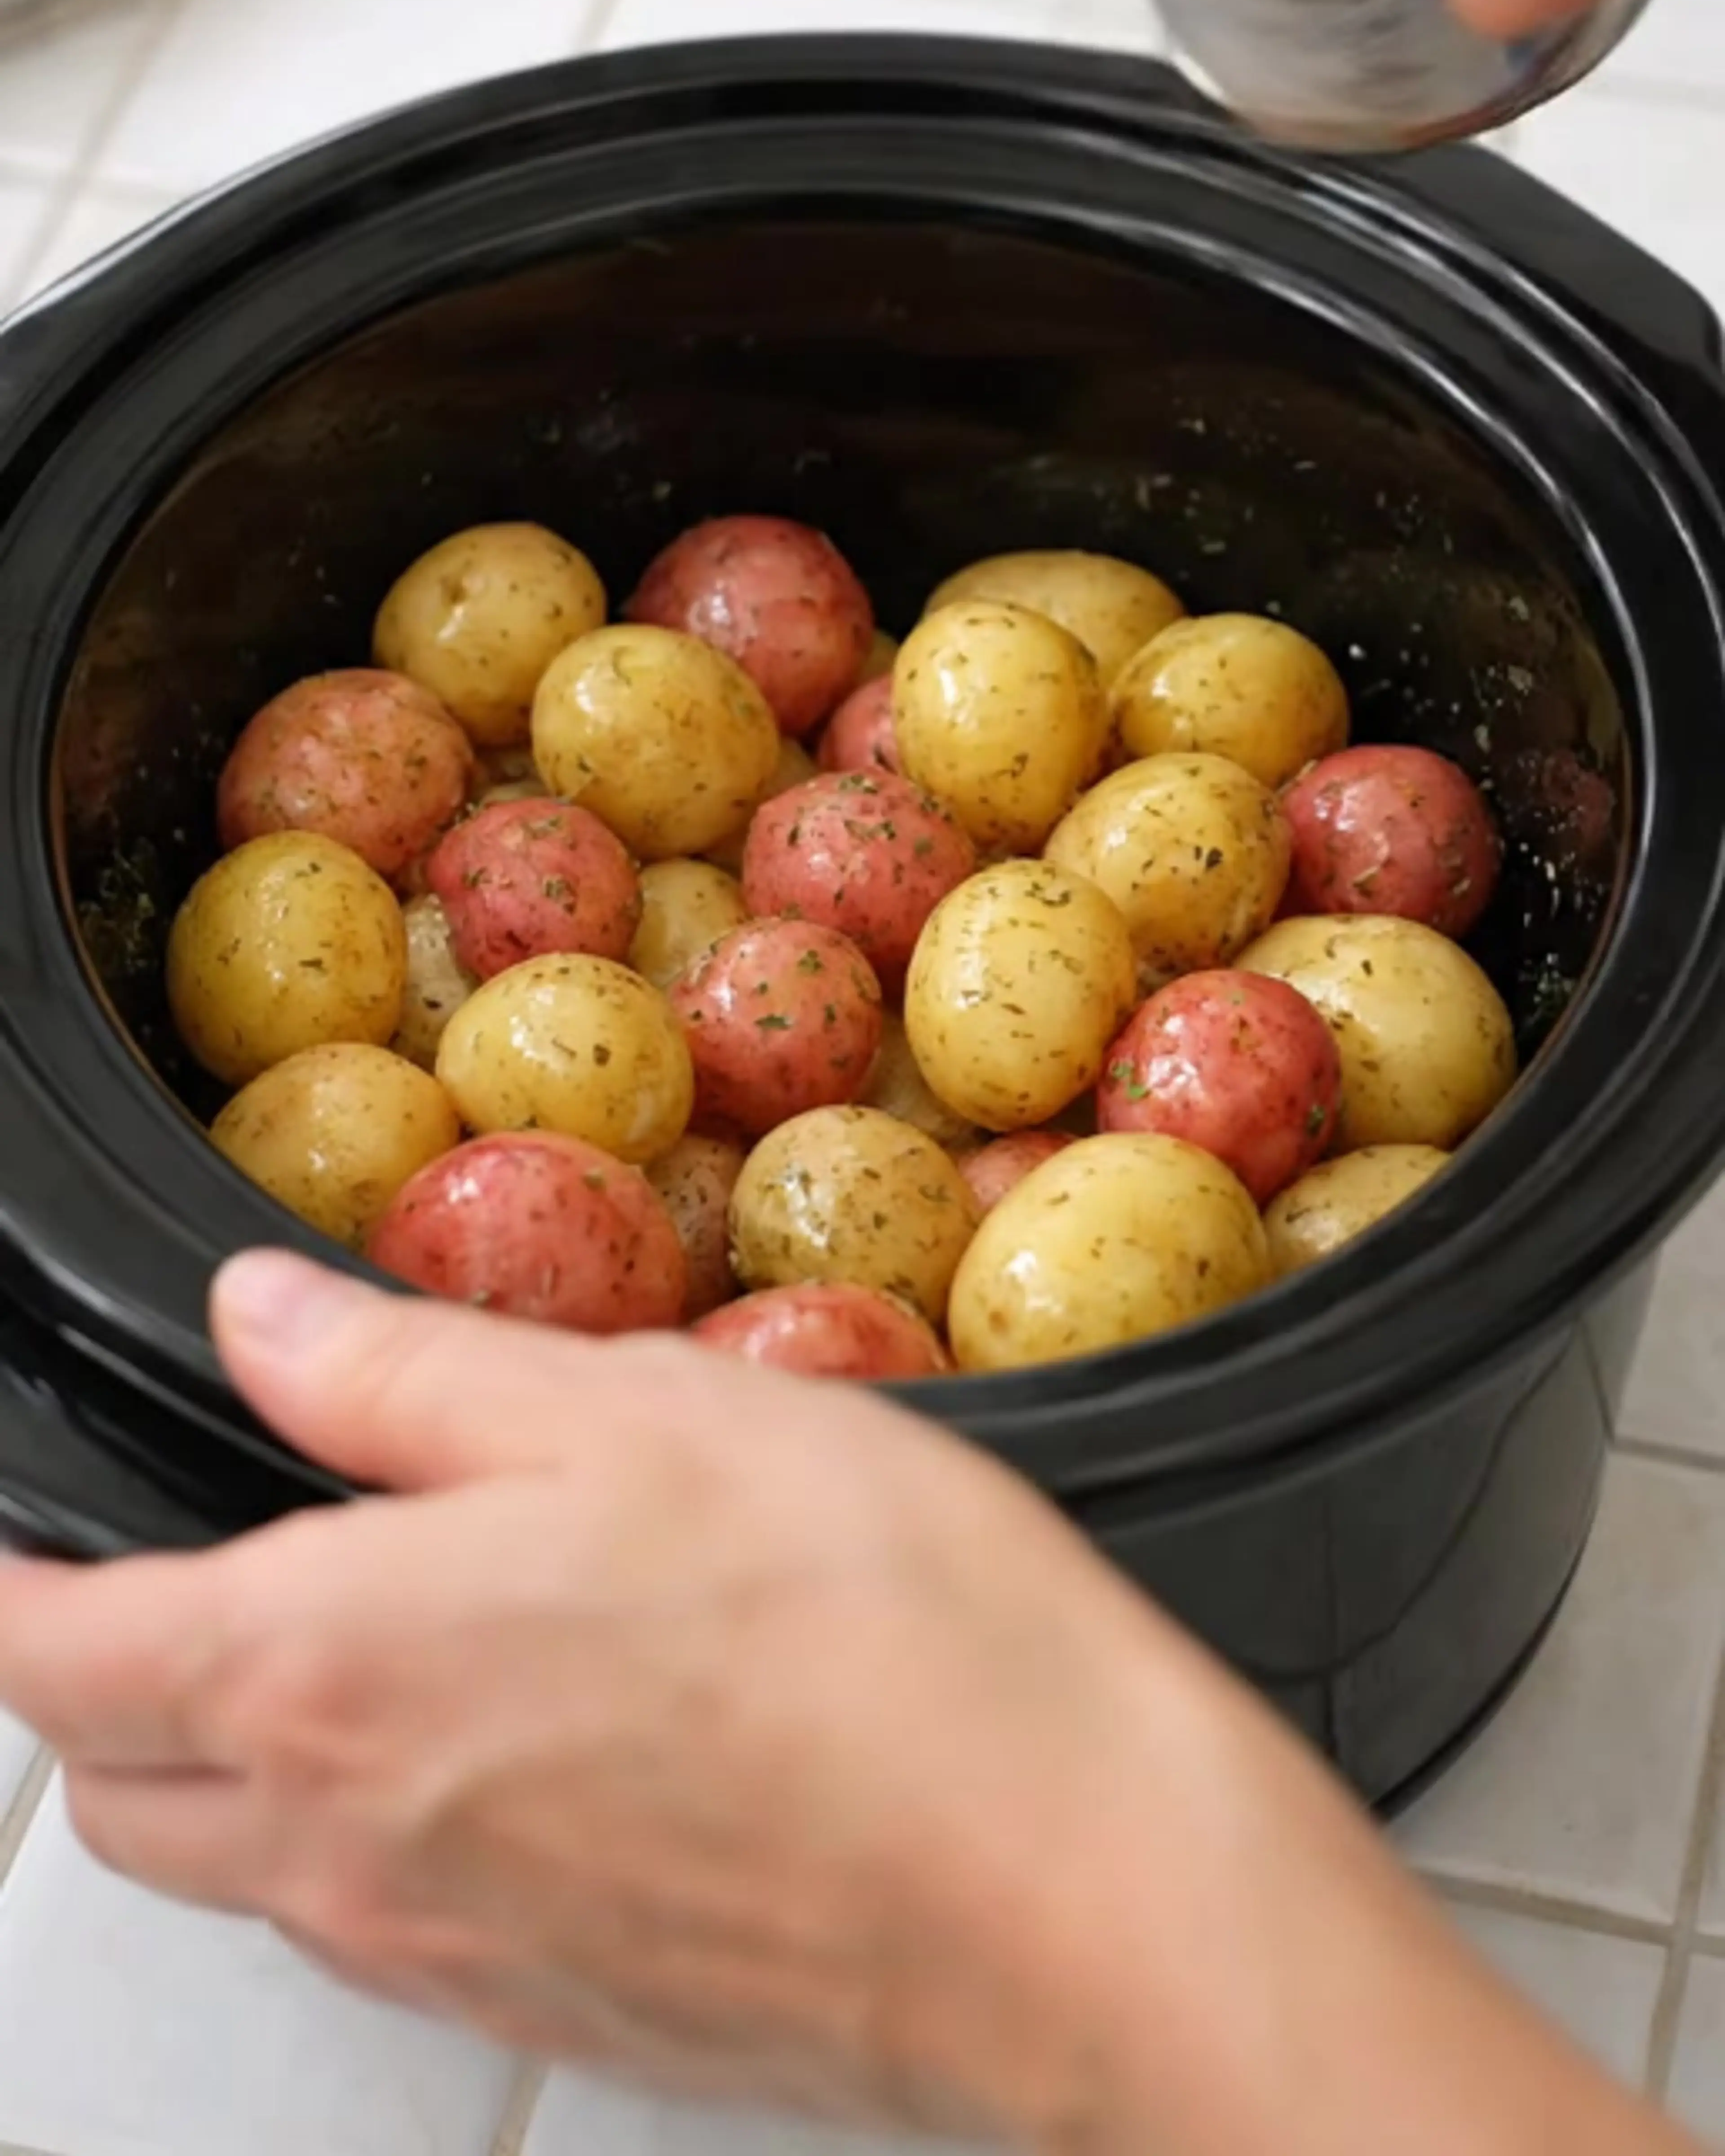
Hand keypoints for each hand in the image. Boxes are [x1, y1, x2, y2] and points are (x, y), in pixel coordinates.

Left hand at [0, 1255, 1700, 2155]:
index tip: (13, 1537)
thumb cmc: (879, 1639)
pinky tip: (507, 1731)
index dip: (5, 1585)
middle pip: (123, 1784)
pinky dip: (375, 1827)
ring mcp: (459, 1948)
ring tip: (342, 1631)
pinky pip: (388, 1921)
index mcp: (335, 1674)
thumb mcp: (630, 1412)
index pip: (51, 1656)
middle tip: (157, 1573)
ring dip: (237, 1754)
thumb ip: (404, 1372)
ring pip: (248, 1864)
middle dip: (100, 1677)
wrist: (1073, 1888)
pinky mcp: (566, 2001)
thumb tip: (256, 1324)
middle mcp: (358, 1846)